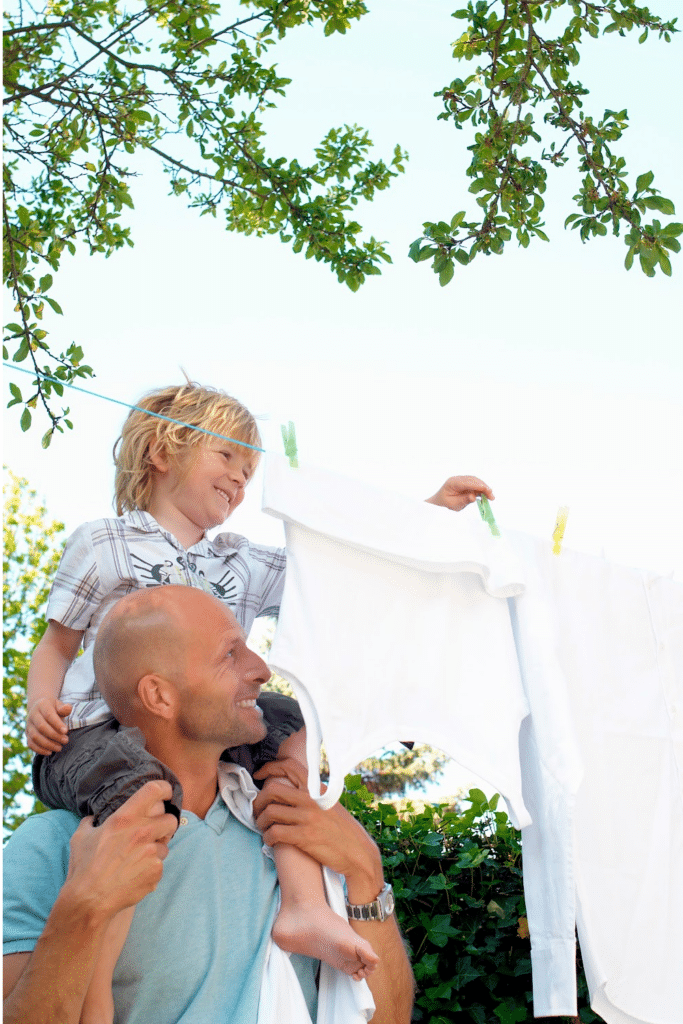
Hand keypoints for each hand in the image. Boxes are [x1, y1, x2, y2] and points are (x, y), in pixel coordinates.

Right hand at [26, 697, 72, 755]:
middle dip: (54, 735)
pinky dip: (40, 750)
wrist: (40, 708)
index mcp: (41, 705)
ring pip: (35, 737)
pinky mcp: (27, 735)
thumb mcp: (59, 705)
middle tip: (65, 740)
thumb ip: (64, 708)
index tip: (66, 731)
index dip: (57, 724)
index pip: (49, 715)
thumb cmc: (54, 708)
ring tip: (59, 747)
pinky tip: (50, 752)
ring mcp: (28, 725)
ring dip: (48, 744)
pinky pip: (31, 744)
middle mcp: (32, 715)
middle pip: (41, 727)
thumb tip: (68, 708)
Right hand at [62, 780, 177, 922]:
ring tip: (137, 859)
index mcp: (124, 818)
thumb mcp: (81, 837)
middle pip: (171, 819)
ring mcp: (151, 852)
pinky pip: (159, 866)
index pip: (154, 790)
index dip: (165, 789)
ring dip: (156, 850)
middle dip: (165, 825)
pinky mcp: (156, 871)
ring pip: (165, 845)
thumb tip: (93, 818)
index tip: (167, 793)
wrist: (89, 900)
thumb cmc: (84, 867)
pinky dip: (151, 869)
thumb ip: (91, 822)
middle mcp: (142, 832)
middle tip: (155, 832)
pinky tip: (135, 874)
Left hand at [253, 762, 383, 900]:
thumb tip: (290, 790)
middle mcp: (311, 799)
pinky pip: (274, 833)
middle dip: (258, 801)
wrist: (358, 853)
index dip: (269, 767)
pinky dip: (267, 837)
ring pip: (270, 812)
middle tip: (256, 810)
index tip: (259, 775)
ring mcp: (307, 817)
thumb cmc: (343, 830)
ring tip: (263, 827)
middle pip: (272, 790)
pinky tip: (271, 840)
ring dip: (261, 821)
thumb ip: (313, 795)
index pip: (290, 767)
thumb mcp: (330, 804)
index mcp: (317, 788)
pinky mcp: (304, 837)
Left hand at [426, 475, 493, 511]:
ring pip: (475, 481)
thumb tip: (473, 496)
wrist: (437, 504)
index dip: (479, 486)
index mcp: (452, 483)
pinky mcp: (464, 484)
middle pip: (473, 480)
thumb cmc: (443, 505)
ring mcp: (461, 481)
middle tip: (492, 496)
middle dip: (484, 487)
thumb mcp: (453, 505)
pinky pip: (474, 485)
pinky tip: (485, 496)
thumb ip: (463, 500)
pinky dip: (480, 490)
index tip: (488, 491)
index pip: (468, 482)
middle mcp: (457, 479)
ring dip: (483, 488)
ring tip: (491, 497)